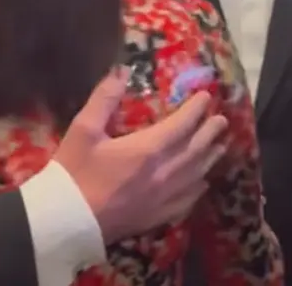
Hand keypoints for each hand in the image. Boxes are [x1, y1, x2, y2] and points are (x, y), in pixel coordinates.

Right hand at [54, 67, 227, 243]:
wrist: (68, 220)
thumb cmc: (75, 171)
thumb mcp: (84, 129)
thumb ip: (104, 98)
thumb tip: (122, 71)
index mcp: (147, 149)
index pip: (181, 125)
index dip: (196, 110)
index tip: (206, 97)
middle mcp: (163, 174)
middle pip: (195, 150)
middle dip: (210, 132)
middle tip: (223, 120)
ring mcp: (162, 199)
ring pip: (196, 175)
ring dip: (210, 158)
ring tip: (221, 146)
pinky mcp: (157, 217)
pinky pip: (187, 201)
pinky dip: (198, 188)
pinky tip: (202, 184)